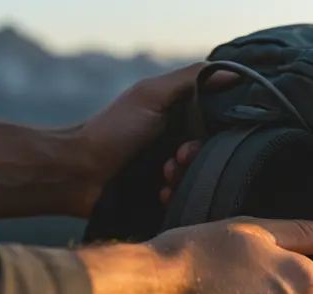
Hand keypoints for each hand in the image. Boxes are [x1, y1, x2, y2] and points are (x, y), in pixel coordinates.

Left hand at [75, 63, 237, 217]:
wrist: (78, 173)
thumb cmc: (112, 130)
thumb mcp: (151, 95)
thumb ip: (191, 80)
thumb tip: (233, 73)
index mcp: (178, 119)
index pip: (216, 125)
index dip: (215, 133)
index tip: (196, 138)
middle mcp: (177, 144)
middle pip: (210, 155)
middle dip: (196, 158)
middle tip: (178, 158)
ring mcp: (170, 172)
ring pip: (199, 180)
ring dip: (184, 178)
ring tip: (163, 176)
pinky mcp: (163, 198)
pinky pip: (185, 201)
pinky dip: (174, 197)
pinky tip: (159, 193)